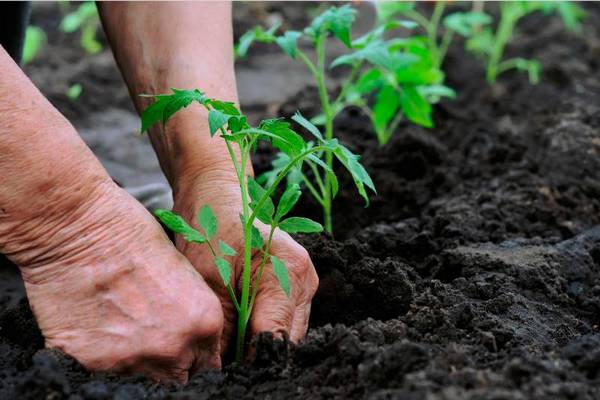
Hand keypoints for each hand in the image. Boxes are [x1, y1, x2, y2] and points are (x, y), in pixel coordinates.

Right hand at [15, 180, 223, 382]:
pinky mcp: (91, 363)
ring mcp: (132, 360)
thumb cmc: (133, 233)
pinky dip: (99, 356)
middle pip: (178, 377)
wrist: (78, 227)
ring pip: (141, 379)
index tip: (184, 350)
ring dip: (134, 360)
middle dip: (169, 363)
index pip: (208, 365)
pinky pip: (101, 373)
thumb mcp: (184, 271)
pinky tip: (95, 325)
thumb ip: (192, 313)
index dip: (194, 356)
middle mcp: (173, 348)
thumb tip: (190, 337)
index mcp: (204, 323)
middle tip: (150, 338)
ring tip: (119, 325)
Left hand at [172, 167, 318, 355]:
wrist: (216, 194)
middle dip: (256, 355)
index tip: (225, 372)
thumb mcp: (208, 279)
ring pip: (287, 333)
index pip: (276, 337)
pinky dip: (262, 329)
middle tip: (223, 364)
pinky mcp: (296, 284)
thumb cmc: (210, 227)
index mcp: (289, 272)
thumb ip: (222, 327)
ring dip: (259, 343)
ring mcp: (304, 282)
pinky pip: (283, 320)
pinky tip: (239, 329)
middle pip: (287, 340)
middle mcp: (305, 279)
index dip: (251, 361)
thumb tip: (222, 369)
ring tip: (229, 346)